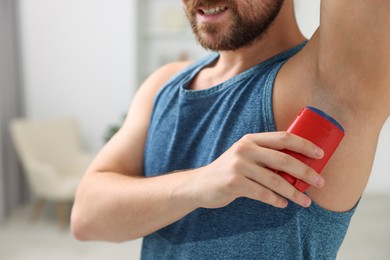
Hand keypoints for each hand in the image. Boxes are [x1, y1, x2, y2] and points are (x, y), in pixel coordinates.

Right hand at [191, 132, 324, 208]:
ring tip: (305, 201)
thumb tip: (298, 165)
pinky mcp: (234, 183)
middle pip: (283, 159)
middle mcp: (245, 149)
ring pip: (274, 180)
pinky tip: (282, 204)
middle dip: (305, 171)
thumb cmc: (229, 170)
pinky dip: (275, 200)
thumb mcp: (244, 155)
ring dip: (293, 192)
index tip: (320, 155)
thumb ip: (264, 155)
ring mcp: (238, 166)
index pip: (283, 138)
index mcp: (251, 139)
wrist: (200, 184)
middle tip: (320, 182)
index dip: (304, 145)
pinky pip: (262, 193)